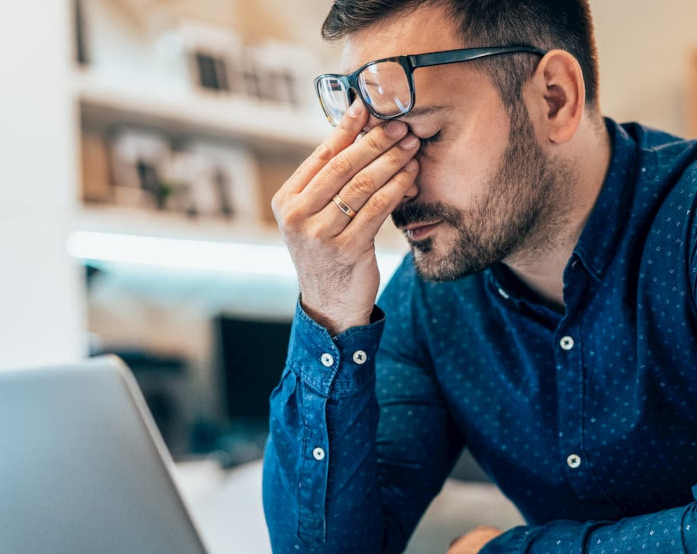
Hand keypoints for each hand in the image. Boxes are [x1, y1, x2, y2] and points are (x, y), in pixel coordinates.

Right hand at [271, 99, 420, 334]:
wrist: (330, 303)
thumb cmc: (328, 252)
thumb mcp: (316, 216)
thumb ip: (328, 182)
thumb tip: (357, 132)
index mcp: (286, 200)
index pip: (321, 155)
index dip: (346, 128)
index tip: (368, 106)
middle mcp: (297, 216)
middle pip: (343, 167)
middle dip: (375, 141)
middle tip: (400, 124)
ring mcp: (320, 234)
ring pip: (362, 185)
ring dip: (391, 161)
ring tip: (410, 145)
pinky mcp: (347, 248)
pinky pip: (377, 208)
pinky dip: (397, 188)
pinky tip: (411, 176)